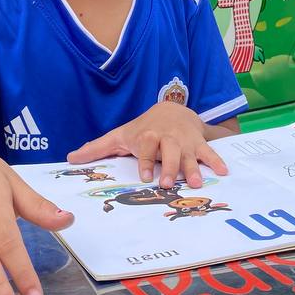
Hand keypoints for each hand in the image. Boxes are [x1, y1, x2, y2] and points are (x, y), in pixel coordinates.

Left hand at [66, 102, 228, 188]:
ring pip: (188, 154)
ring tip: (195, 183)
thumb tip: (70, 158)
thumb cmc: (142, 129)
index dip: (145, 160)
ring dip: (193, 167)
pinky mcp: (199, 143)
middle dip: (169, 166)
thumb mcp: (119, 135)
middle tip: (168, 183)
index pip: (146, 147)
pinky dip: (216, 160)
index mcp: (147, 136)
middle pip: (169, 150)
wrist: (172, 110)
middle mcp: (167, 138)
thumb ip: (96, 148)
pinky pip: (209, 151)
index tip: (144, 176)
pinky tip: (224, 172)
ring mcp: (184, 141)